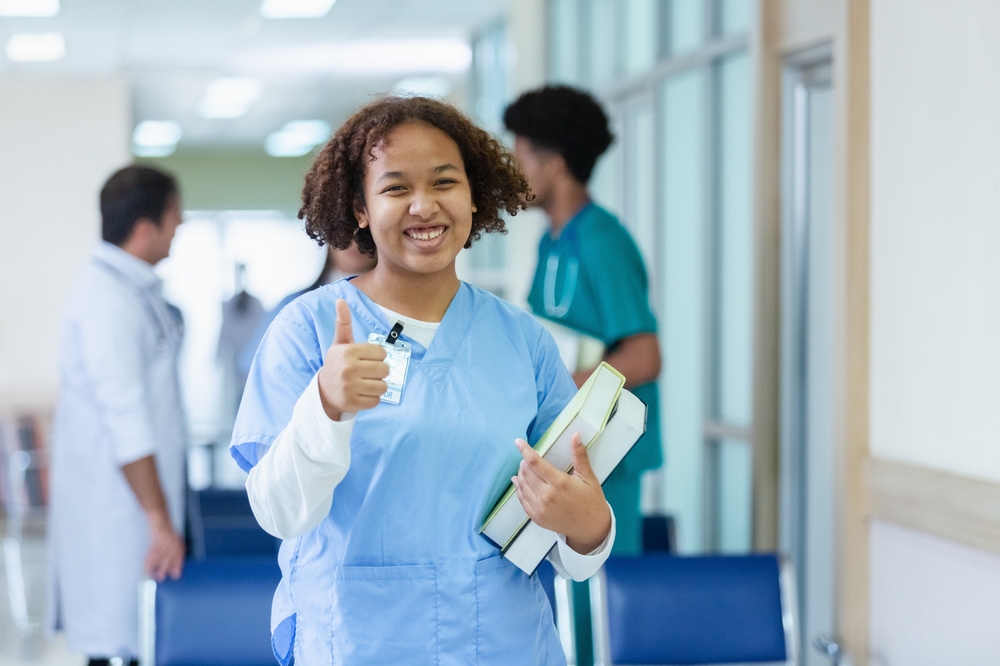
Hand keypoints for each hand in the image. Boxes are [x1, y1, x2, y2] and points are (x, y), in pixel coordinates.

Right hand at [145, 513, 183, 581]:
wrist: (160, 519)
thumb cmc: (166, 531)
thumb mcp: (173, 541)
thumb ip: (172, 552)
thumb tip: (170, 566)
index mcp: (178, 543)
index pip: (179, 556)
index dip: (177, 566)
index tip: (176, 576)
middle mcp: (174, 542)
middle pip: (170, 557)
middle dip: (165, 568)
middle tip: (161, 578)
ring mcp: (166, 540)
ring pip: (161, 556)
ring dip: (156, 566)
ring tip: (153, 575)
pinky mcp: (157, 538)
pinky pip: (153, 551)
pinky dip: (149, 560)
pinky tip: (147, 566)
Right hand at [317, 299, 389, 420]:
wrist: (323, 391)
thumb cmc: (336, 364)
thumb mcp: (339, 343)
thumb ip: (343, 323)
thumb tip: (340, 300)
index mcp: (348, 352)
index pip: (381, 352)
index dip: (377, 356)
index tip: (366, 358)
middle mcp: (348, 369)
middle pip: (385, 369)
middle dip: (379, 371)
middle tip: (367, 372)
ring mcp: (350, 387)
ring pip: (383, 386)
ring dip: (377, 386)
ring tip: (365, 383)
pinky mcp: (353, 403)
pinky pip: (377, 401)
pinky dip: (372, 399)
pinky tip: (362, 394)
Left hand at [511, 433, 611, 553]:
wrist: (590, 528)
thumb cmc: (591, 500)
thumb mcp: (588, 476)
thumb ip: (579, 455)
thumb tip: (575, 434)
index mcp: (559, 483)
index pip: (535, 463)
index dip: (525, 450)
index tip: (518, 442)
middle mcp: (546, 496)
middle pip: (526, 473)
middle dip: (524, 462)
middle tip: (528, 458)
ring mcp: (539, 508)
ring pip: (522, 486)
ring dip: (521, 474)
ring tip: (524, 468)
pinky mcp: (536, 517)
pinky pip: (522, 500)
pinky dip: (519, 489)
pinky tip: (519, 482)